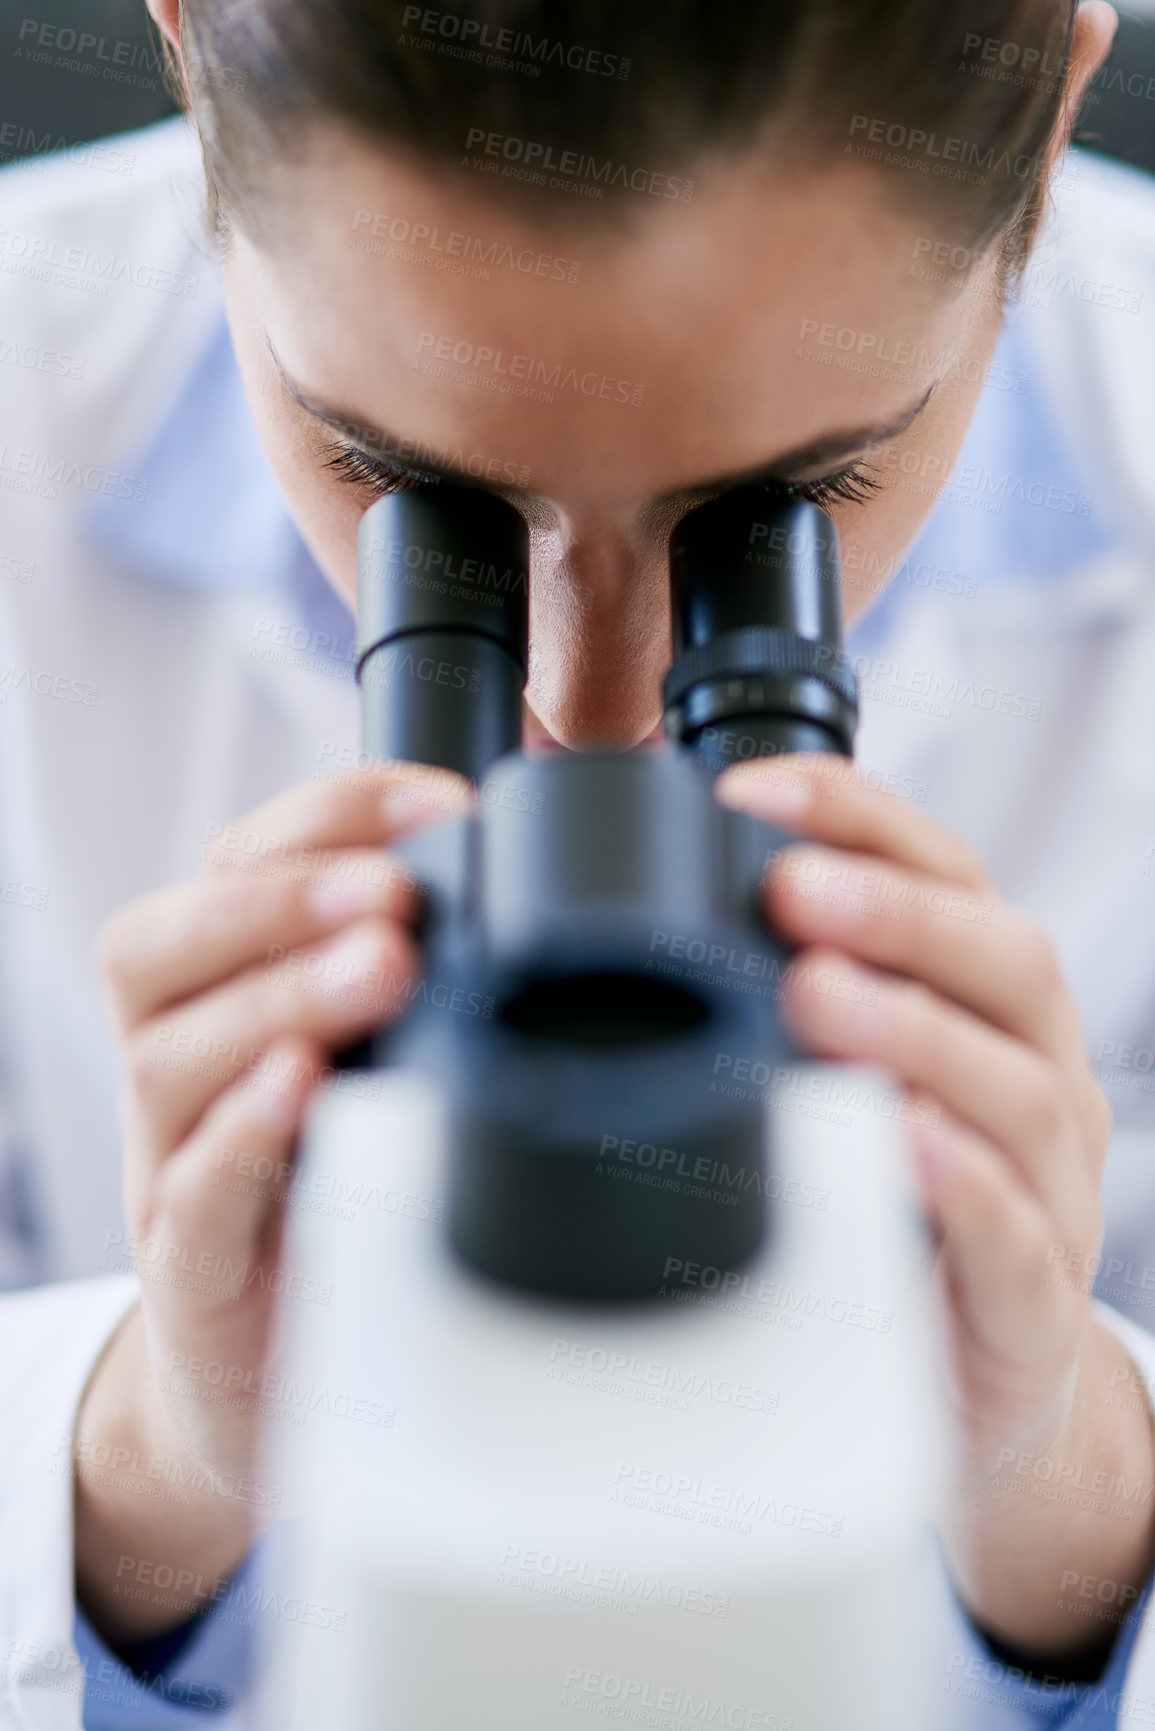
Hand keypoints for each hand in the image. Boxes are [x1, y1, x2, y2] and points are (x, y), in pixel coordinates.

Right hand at [74, 761, 469, 1640]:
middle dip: (283, 900)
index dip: (327, 816)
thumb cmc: (336, 1192)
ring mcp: (170, 1165)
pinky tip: (299, 1093)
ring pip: (172, 1060)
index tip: (438, 801)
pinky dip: (239, 1138)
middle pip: (163, 945)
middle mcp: (180, 1062)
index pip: (233, 863)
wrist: (265, 1371)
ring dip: (279, 997)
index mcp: (223, 992)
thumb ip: (434, 981)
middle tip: (394, 891)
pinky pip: (190, 1194)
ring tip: (382, 967)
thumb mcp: (383, 1065)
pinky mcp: (189, 1268)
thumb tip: (575, 880)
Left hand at [719, 753, 1152, 1662]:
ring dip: (912, 1031)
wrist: (983, 1385)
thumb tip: (632, 901)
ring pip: (1012, 1087)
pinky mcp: (1032, 1299)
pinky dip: (962, 1183)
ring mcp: (1049, 1185)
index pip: (948, 871)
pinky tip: (903, 1144)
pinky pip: (1015, 1234)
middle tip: (791, 889)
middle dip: (895, 912)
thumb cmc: (899, 1207)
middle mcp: (1035, 1072)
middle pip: (1005, 958)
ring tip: (813, 997)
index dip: (859, 816)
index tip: (751, 791)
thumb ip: (777, 994)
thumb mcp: (845, 1078)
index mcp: (985, 1003)